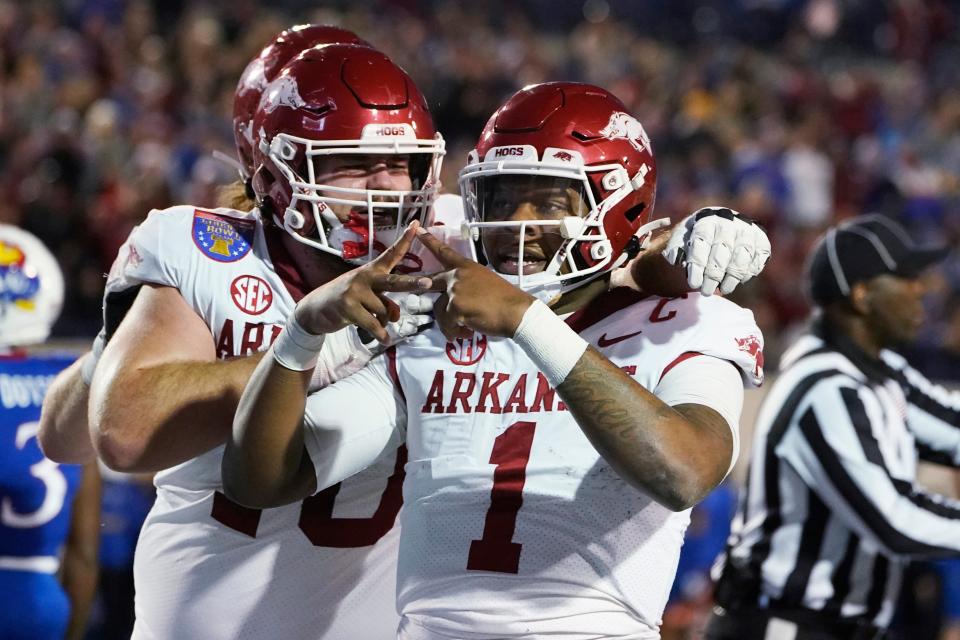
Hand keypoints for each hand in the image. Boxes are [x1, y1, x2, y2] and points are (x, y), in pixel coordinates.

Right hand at [295, 222, 432, 342]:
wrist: (315, 309)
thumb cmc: (347, 301)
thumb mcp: (367, 297)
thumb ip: (385, 303)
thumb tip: (394, 317)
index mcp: (372, 271)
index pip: (391, 254)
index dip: (404, 240)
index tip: (416, 226)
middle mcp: (365, 277)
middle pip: (394, 282)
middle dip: (412, 283)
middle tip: (428, 283)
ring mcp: (355, 291)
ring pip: (384, 311)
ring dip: (383, 322)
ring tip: (372, 321)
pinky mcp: (348, 307)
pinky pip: (373, 324)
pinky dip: (380, 334)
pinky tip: (383, 339)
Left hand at [417, 227, 534, 339]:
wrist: (517, 312)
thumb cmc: (506, 300)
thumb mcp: (486, 283)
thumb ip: (467, 285)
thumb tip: (458, 298)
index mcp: (467, 267)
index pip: (444, 252)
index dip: (430, 241)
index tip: (419, 229)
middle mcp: (458, 275)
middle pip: (431, 282)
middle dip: (424, 288)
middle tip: (421, 290)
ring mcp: (455, 290)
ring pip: (439, 309)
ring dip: (449, 323)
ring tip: (465, 329)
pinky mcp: (455, 307)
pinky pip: (446, 323)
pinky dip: (454, 332)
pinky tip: (467, 333)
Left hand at [662, 207, 770, 295]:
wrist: (722, 223)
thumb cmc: (698, 235)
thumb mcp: (683, 237)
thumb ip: (676, 247)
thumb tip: (674, 259)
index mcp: (706, 221)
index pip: (701, 244)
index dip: (697, 266)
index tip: (694, 284)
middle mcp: (729, 223)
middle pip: (722, 253)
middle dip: (713, 276)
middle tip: (706, 292)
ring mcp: (747, 231)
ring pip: (742, 257)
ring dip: (732, 277)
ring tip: (723, 290)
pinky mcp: (761, 240)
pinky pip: (758, 259)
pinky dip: (749, 272)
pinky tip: (739, 280)